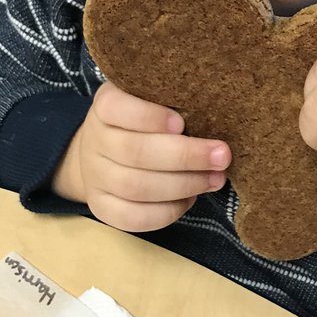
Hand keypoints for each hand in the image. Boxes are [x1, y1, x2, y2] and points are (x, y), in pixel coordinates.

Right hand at [52, 81, 230, 230]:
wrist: (104, 153)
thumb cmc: (143, 121)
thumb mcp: (150, 99)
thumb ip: (172, 100)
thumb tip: (214, 111)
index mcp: (105, 106)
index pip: (116, 107)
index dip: (149, 117)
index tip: (182, 123)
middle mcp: (94, 140)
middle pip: (134, 152)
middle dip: (185, 156)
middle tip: (222, 156)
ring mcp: (94, 176)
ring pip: (135, 187)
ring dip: (183, 185)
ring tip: (215, 179)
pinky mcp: (101, 207)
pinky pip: (132, 217)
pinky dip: (167, 211)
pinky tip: (190, 199)